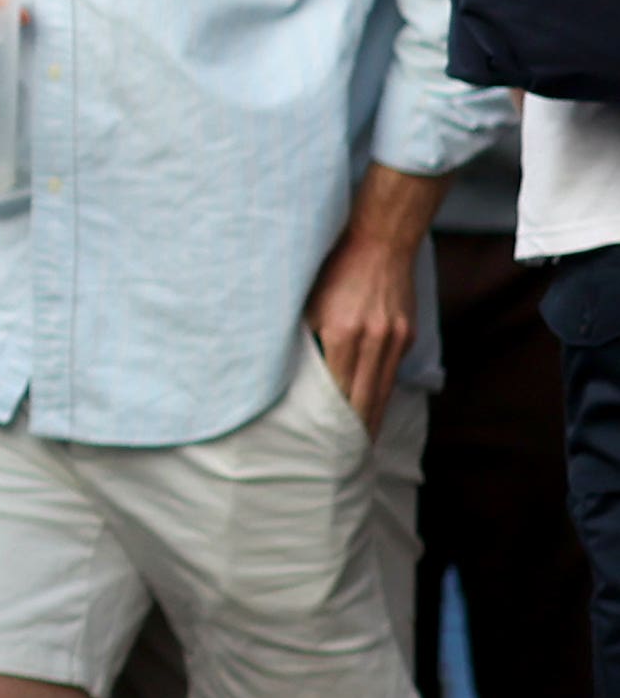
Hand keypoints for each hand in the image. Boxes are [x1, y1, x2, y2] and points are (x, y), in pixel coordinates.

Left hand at [305, 165, 445, 428]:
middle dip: (354, 430)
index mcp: (341, 333)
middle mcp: (372, 340)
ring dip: (372, 417)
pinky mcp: (406, 333)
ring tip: (360, 444)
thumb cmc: (332, 269)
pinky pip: (391, 371)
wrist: (380, 239)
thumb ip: (303, 339)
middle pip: (364, 398)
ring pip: (382, 389)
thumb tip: (291, 374)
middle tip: (342, 457)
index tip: (323, 443)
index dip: (332, 420)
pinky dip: (381, 391)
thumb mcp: (306, 303)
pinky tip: (374, 407)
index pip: (337, 391)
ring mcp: (394, 338)